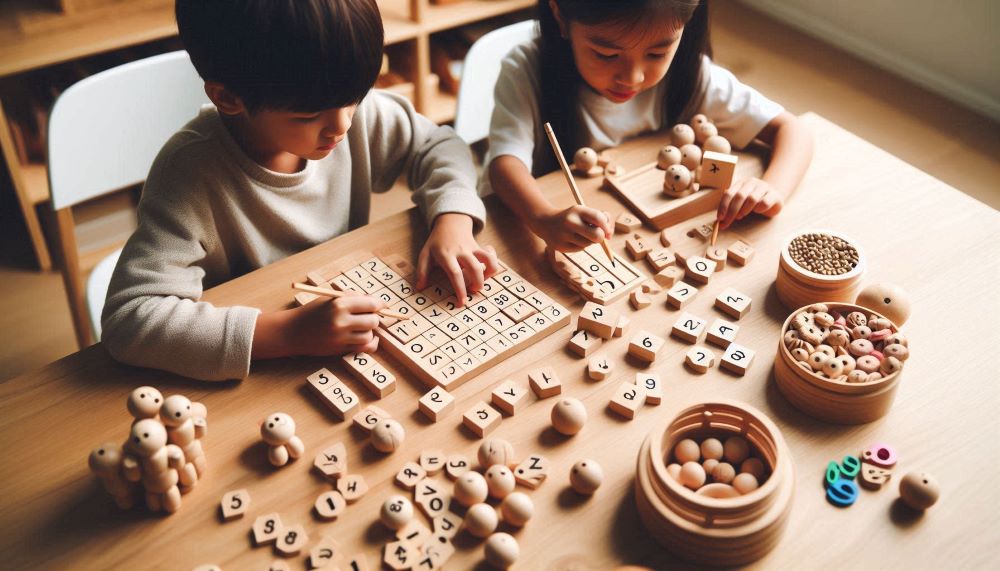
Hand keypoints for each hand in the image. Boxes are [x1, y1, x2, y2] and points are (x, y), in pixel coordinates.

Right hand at [253, 291, 384, 358]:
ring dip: (370, 331)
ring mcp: (341, 337)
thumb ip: (352, 297)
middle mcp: (341, 321)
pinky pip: (364, 348)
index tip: (381, 305)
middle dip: (374, 317)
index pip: (370, 304)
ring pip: (369, 335)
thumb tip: (376, 302)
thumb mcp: (330, 299)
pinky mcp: (340, 349)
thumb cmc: (312, 312)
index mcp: (339, 304)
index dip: (379, 305)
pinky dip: (371, 343)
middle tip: (369, 316)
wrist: (292, 332)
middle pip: (373, 320)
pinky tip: (369, 338)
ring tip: (362, 326)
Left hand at [416, 213, 498, 303]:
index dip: (460, 289)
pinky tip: (487, 268)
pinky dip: (493, 263)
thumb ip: (422, 272)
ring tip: (482, 282)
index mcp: (447, 255)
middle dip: (478, 283)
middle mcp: (462, 251)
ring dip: (489, 274)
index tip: (462, 302)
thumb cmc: (436, 242)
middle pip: (475, 268)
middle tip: (473, 291)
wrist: (449, 223)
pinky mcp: (480, 247)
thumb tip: (419, 288)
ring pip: (488, 260)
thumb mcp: (425, 254)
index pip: (455, 274)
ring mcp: (473, 248)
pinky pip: (492, 254)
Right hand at [532, 205, 611, 251]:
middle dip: (601, 238)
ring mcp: (564, 235)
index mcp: (577, 210)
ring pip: (588, 244)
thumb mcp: (583, 212)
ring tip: (579, 234)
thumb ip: (600, 218)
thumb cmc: (571, 217)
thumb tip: (609, 235)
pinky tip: (572, 239)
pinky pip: (580, 249)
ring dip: (588, 241)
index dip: (607, 227)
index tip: (607, 232)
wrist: (546, 223)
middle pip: (597, 236)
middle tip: (598, 237)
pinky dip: (580, 246)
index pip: (599, 218)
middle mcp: (570, 222)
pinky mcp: (561, 246)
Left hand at [716, 177, 783, 229]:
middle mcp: (751, 183)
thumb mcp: (741, 202)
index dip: (723, 207)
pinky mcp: (773, 194)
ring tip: (742, 215)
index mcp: (741, 183)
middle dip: (731, 212)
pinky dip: (759, 209)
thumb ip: (730, 208)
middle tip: (728, 222)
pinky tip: (758, 211)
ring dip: (744, 210)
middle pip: (739, 197)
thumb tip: (720, 221)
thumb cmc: (754, 201)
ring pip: (752, 199)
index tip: (720, 219)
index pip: (729, 194)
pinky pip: (764, 203)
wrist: (774, 197)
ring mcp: (763, 187)